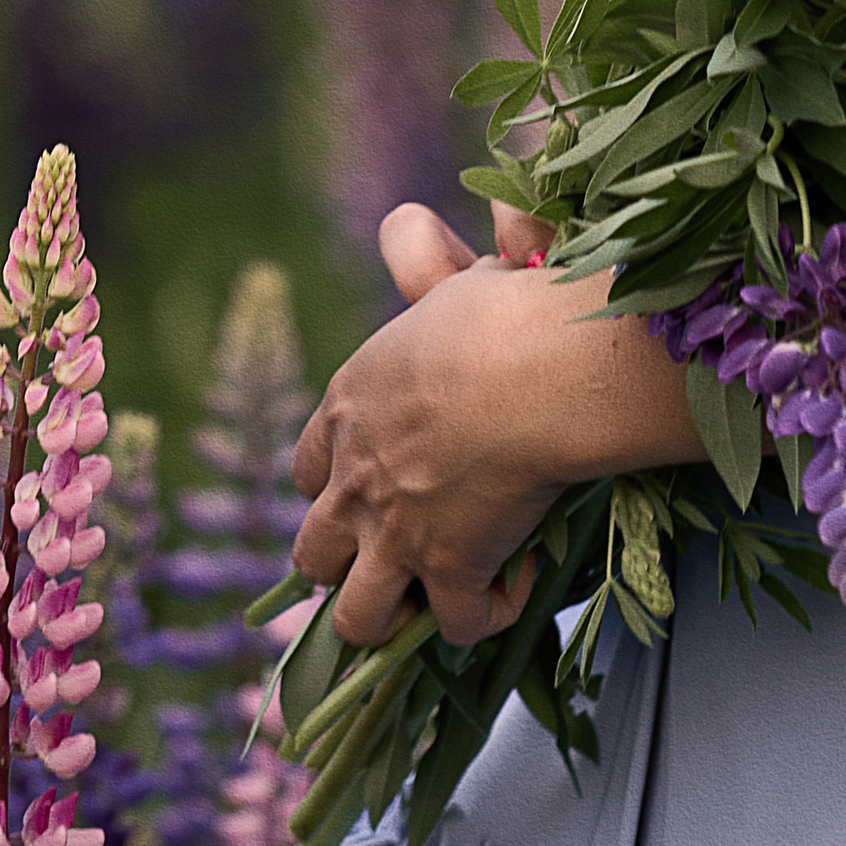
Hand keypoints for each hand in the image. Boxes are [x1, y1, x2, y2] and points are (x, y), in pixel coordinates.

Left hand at [289, 204, 701, 645]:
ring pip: (354, 616)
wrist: (541, 365)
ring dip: (392, 614)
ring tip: (438, 596)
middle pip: (310, 553)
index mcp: (348, 407)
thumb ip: (421, 256)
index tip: (375, 482)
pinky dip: (487, 612)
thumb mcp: (452, 275)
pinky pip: (455, 624)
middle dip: (347, 561)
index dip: (334, 483)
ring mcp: (395, 534)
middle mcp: (355, 479)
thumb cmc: (502, 310)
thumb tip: (406, 220)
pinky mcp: (449, 571)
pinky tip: (519, 579)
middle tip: (401, 551)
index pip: (304, 468)